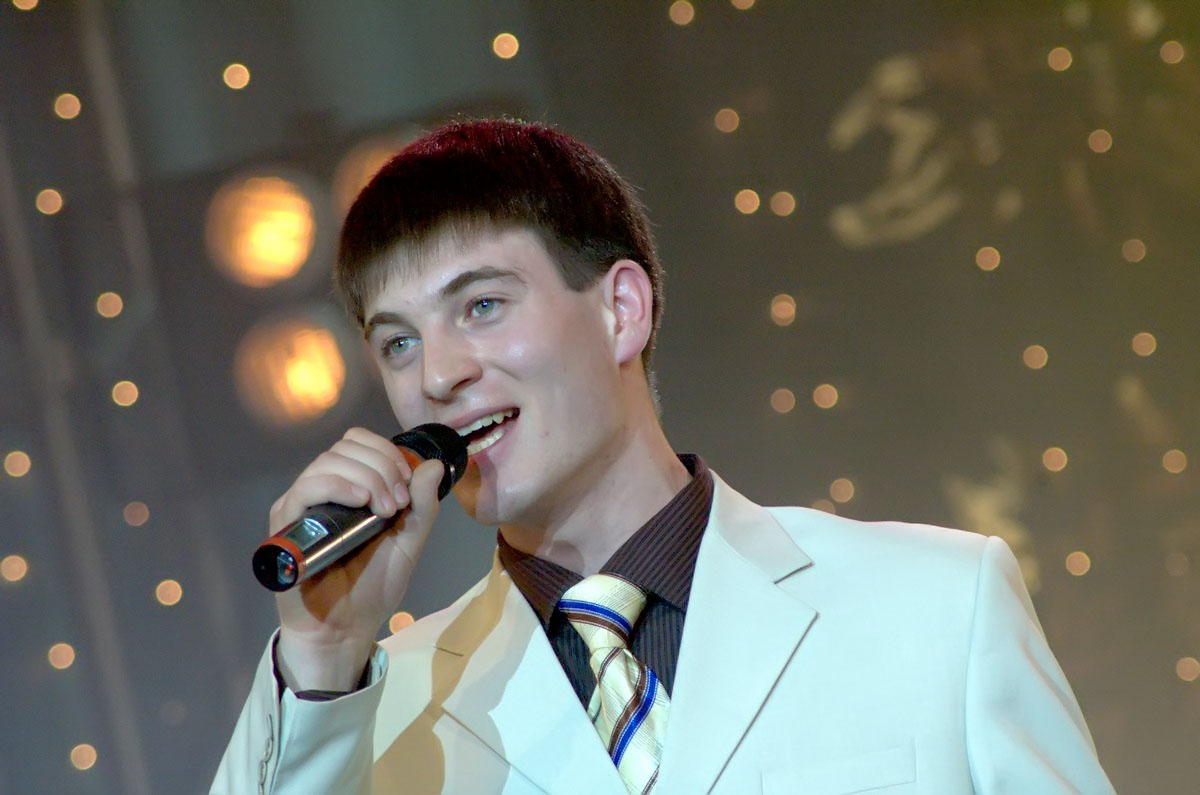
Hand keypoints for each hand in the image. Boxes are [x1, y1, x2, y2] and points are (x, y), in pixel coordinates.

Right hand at [269, 427, 444, 691]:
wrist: (345, 629)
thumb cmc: (372, 586)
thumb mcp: (409, 542)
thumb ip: (422, 505)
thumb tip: (435, 464)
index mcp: (350, 487)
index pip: (359, 442)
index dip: (387, 453)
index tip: (407, 485)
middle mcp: (322, 490)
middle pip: (346, 447)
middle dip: (382, 467)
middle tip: (399, 504)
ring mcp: (302, 505)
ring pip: (328, 462)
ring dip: (366, 477)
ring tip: (385, 511)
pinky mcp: (286, 525)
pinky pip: (305, 488)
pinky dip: (336, 486)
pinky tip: (360, 502)